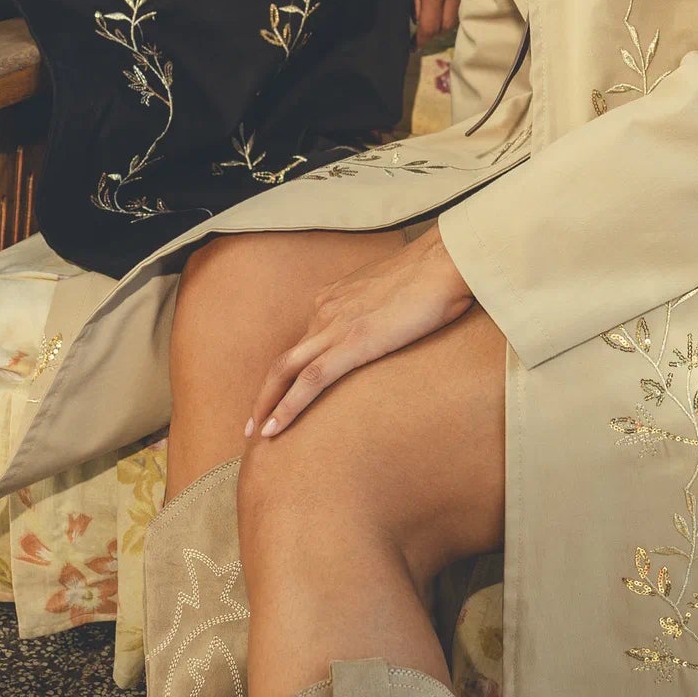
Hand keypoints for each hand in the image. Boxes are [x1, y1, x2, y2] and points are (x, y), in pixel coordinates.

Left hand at [246, 227, 473, 438]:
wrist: (446, 263)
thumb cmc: (434, 278)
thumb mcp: (396, 295)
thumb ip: (381, 312)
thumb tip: (388, 328)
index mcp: (335, 298)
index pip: (303, 343)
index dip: (288, 373)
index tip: (281, 395)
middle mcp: (326, 310)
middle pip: (284, 360)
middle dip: (264, 394)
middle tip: (251, 425)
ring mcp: (336, 326)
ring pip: (286, 371)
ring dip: (266, 404)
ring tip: (256, 434)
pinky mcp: (353, 343)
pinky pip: (310, 380)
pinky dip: (288, 406)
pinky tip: (275, 428)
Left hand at [412, 0, 465, 42]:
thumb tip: (416, 12)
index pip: (431, 25)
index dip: (423, 39)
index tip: (415, 45)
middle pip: (449, 24)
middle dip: (437, 31)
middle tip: (426, 31)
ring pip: (460, 10)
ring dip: (449, 17)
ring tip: (438, 15)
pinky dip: (458, 2)